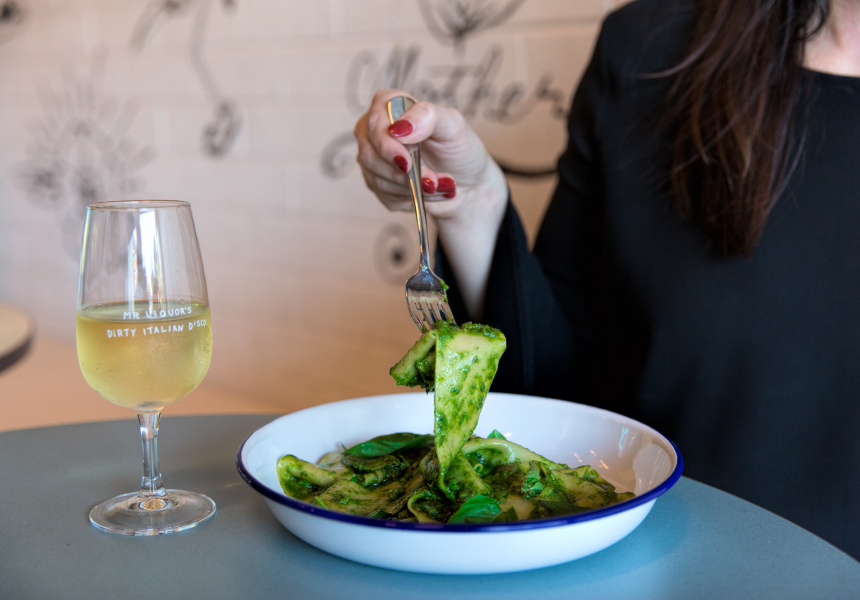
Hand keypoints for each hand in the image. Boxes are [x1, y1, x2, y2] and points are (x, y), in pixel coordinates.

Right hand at [353, 89, 506, 225]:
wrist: (467, 183)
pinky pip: (384, 196)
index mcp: (389, 106)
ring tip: (438, 186)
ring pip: (377, 179)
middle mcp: (375, 131)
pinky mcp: (378, 184)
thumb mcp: (453, 126)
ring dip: (412, 188)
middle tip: (432, 182)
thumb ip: (428, 116)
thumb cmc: (459, 149)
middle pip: (369, 155)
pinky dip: (411, 198)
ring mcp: (373, 158)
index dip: (387, 146)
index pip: (375, 124)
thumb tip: (400, 128)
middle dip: (403, 174)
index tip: (407, 163)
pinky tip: (429, 194)